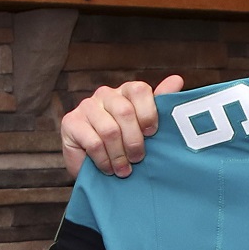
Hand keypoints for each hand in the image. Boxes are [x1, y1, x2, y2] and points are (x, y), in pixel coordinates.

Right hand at [61, 75, 184, 177]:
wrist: (96, 167)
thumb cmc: (126, 144)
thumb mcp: (147, 128)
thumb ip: (161, 104)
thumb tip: (177, 80)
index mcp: (126, 91)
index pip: (139, 90)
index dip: (148, 113)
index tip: (152, 134)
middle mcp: (105, 94)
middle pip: (125, 112)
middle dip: (135, 140)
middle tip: (138, 159)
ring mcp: (86, 106)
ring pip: (109, 130)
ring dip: (119, 155)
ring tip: (124, 170)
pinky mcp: (71, 122)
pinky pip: (93, 142)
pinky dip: (104, 160)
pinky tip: (108, 168)